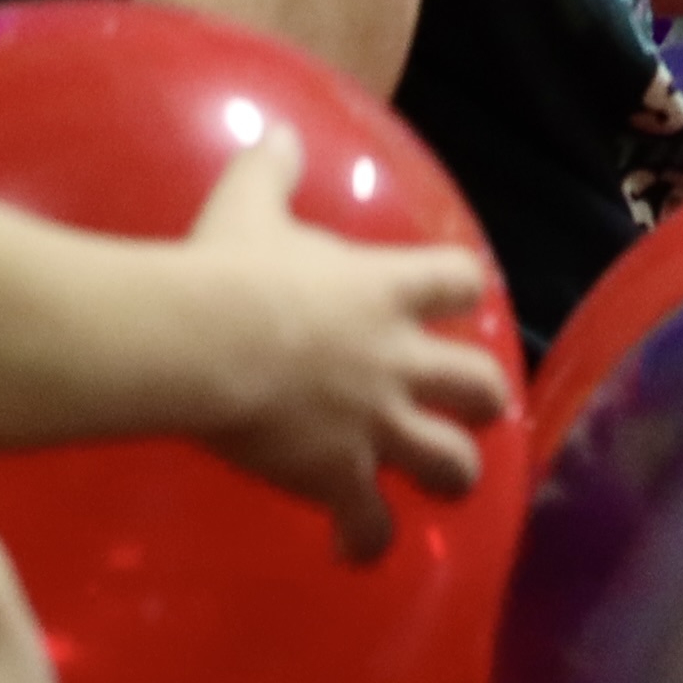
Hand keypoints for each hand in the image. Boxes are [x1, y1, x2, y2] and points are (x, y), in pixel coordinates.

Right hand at [175, 127, 510, 555]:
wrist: (200, 341)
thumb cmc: (228, 267)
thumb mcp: (250, 200)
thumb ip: (273, 168)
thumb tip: (277, 133)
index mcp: (388, 289)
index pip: (463, 280)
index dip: (461, 289)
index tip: (449, 299)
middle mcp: (400, 361)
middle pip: (481, 387)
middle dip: (479, 401)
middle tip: (460, 406)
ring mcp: (377, 425)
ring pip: (453, 466)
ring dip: (448, 476)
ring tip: (434, 482)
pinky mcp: (341, 477)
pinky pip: (372, 527)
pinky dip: (367, 541)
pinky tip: (353, 548)